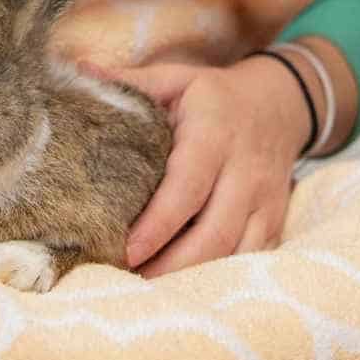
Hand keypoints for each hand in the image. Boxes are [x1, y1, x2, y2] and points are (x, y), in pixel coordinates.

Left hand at [83, 56, 310, 276]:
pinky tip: (188, 284)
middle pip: (214, 232)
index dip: (159, 225)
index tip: (127, 251)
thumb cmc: (214, 96)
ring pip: (235, 251)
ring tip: (151, 288)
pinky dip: (222, 274)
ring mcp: (266, 198)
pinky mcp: (276, 218)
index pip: (187, 187)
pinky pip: (253, 256)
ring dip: (194, 276)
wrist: (281, 103)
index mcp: (214, 134)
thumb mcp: (176, 79)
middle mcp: (245, 169)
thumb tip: (79, 70)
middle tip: (130, 280)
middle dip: (172, 264)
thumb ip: (129, 81)